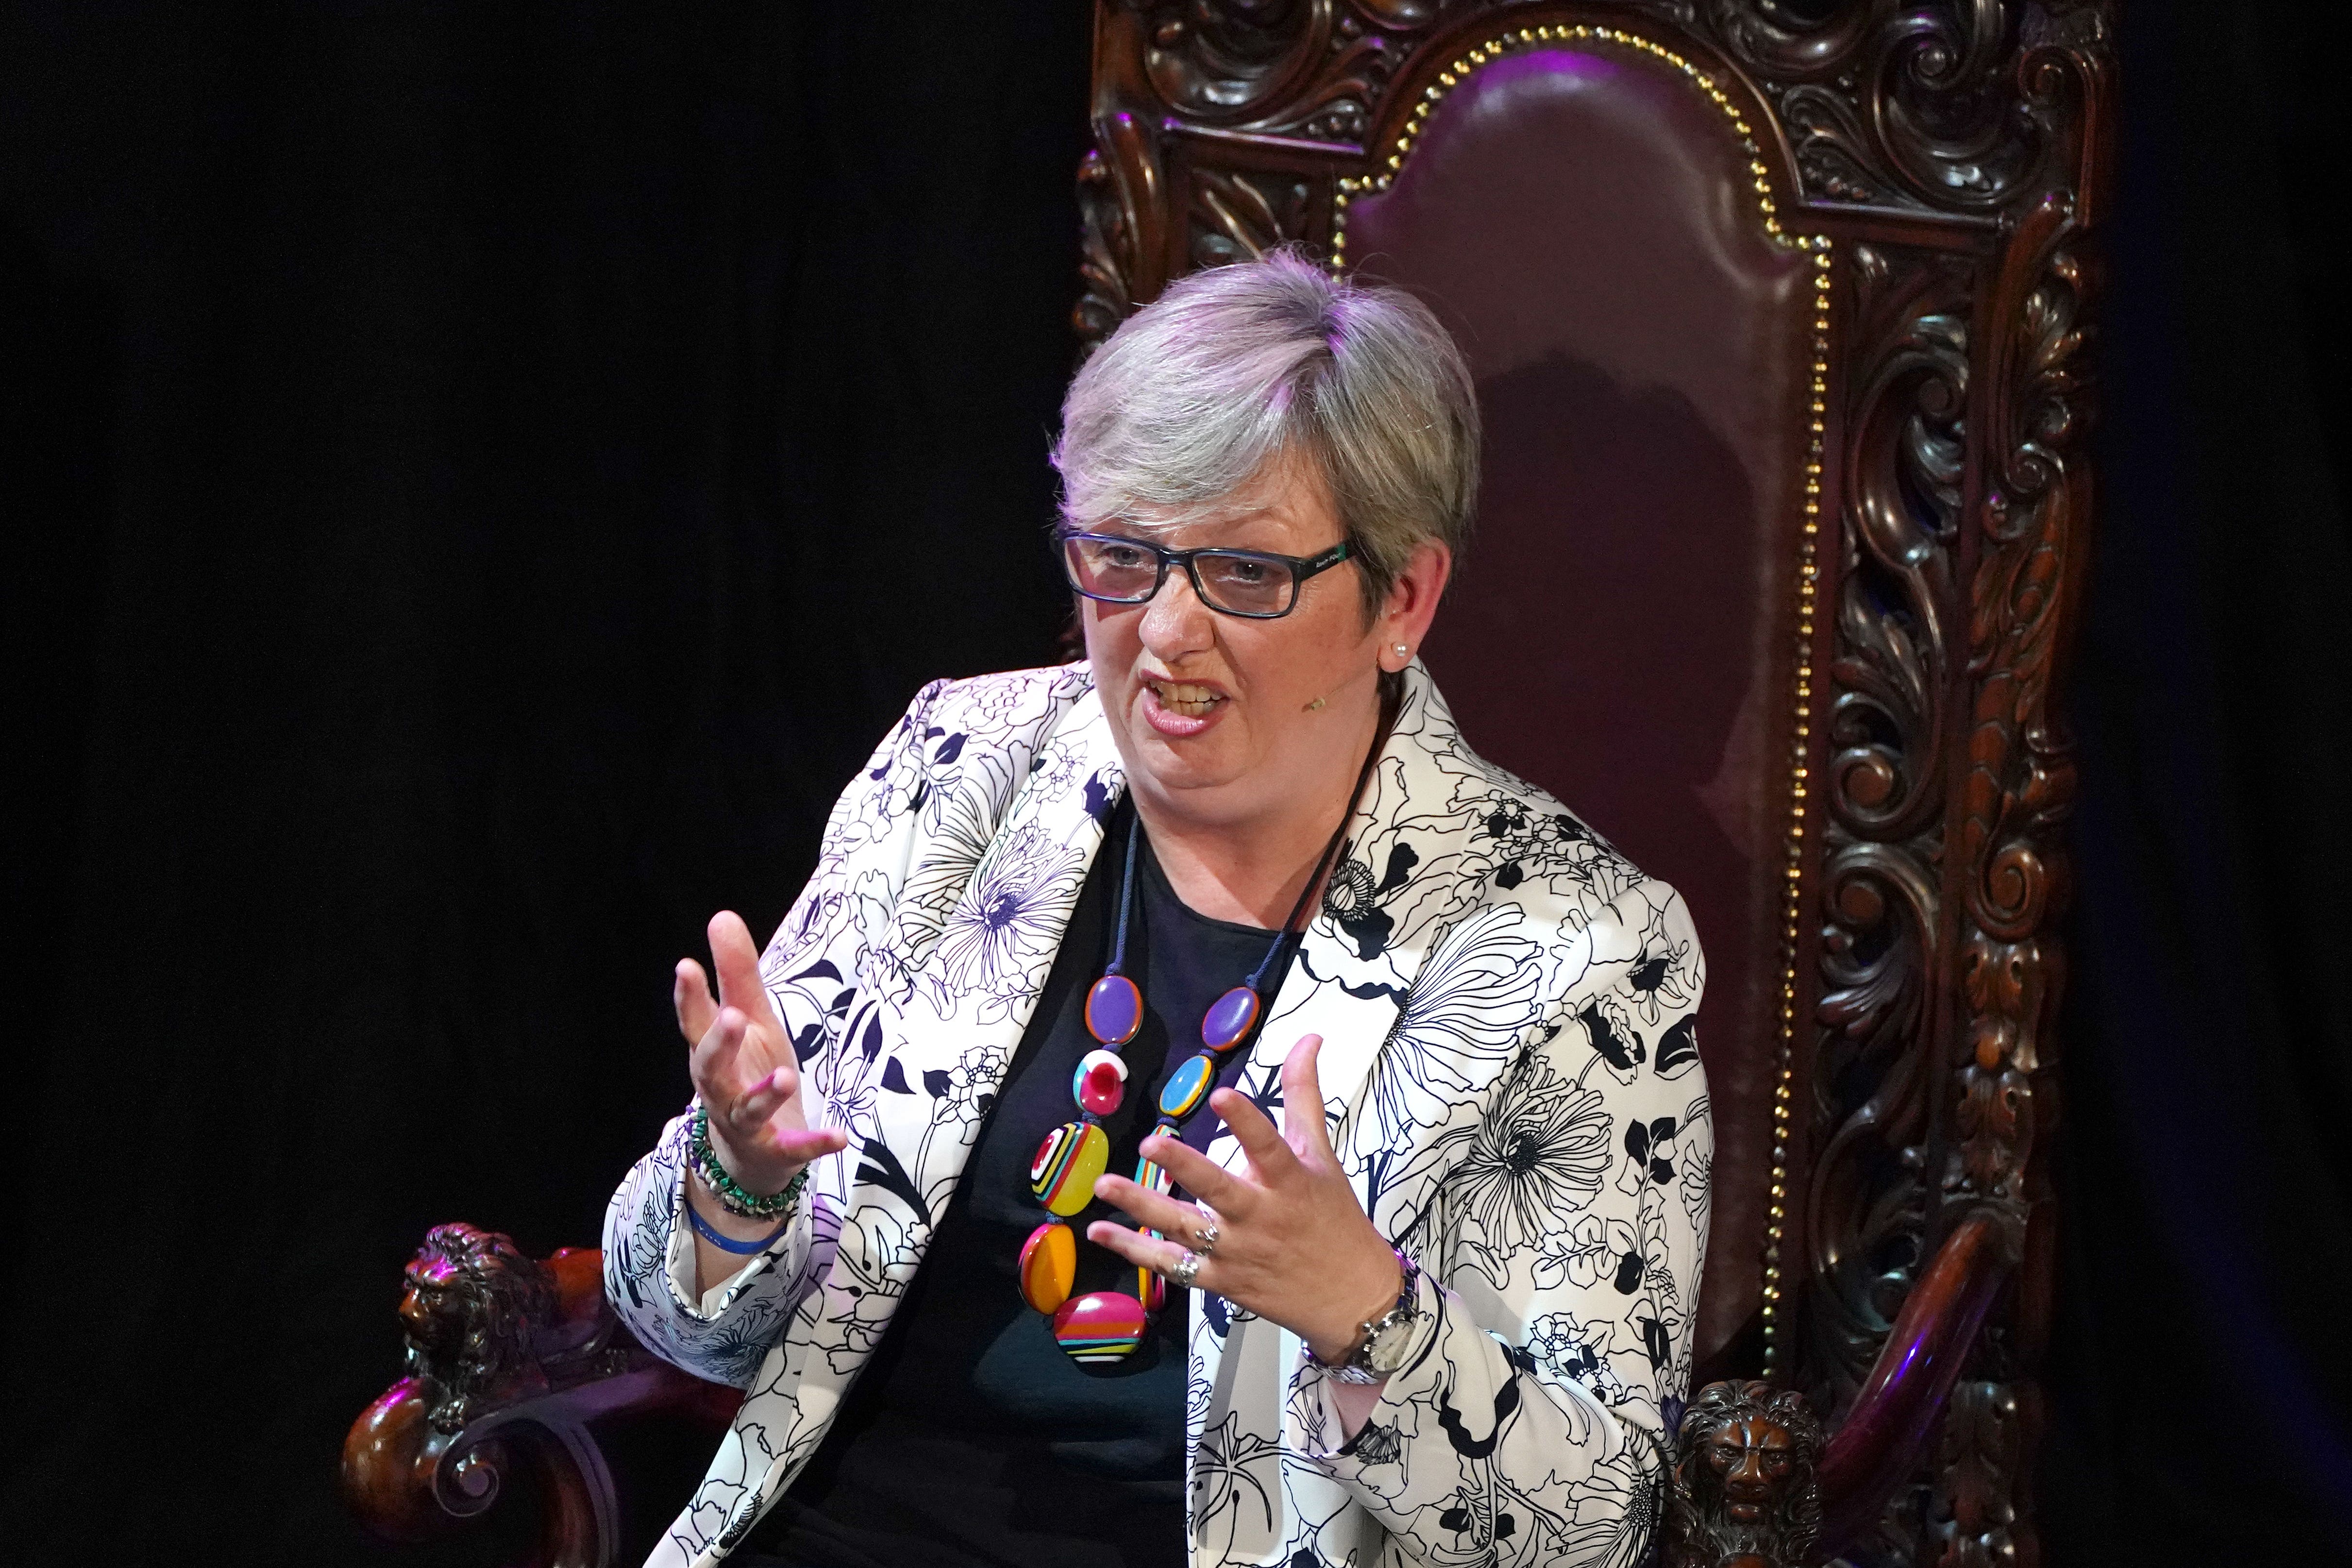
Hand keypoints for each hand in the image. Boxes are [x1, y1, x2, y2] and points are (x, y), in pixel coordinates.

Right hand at [676, 911, 849, 1197]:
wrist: (754, 1154)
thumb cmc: (749, 1073)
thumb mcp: (750, 1021)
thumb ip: (737, 974)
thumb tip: (721, 916)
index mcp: (713, 1053)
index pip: (695, 1023)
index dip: (689, 997)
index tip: (686, 966)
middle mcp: (721, 1088)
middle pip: (710, 1068)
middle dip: (719, 1044)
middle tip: (732, 1018)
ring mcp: (746, 1123)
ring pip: (747, 1109)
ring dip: (764, 1094)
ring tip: (785, 1076)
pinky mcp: (775, 1150)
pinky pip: (792, 1148)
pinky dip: (814, 1143)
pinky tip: (840, 1136)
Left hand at [1088, 1033, 1401, 1364]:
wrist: (1352, 1299)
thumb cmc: (1335, 1219)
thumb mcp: (1322, 1155)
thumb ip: (1304, 1096)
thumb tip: (1307, 1038)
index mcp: (1290, 1182)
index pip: (1268, 1146)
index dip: (1245, 1121)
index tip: (1221, 1095)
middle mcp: (1261, 1217)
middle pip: (1219, 1190)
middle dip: (1184, 1166)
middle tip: (1151, 1144)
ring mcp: (1237, 1253)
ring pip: (1185, 1229)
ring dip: (1142, 1206)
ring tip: (1103, 1185)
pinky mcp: (1221, 1282)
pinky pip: (1173, 1267)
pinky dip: (1135, 1251)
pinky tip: (1100, 1231)